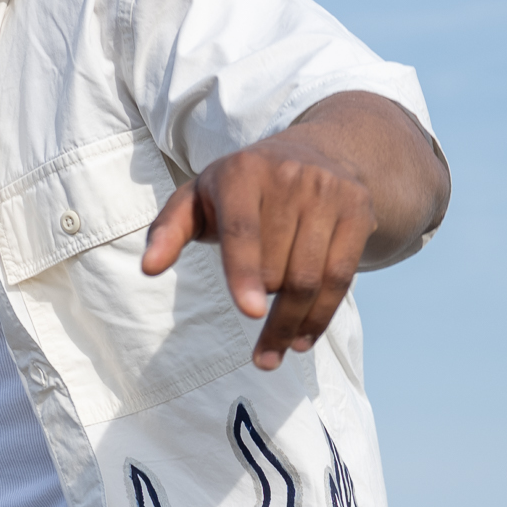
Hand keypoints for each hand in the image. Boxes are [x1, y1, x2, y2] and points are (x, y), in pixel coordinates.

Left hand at [141, 130, 379, 370]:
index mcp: (242, 171)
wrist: (316, 151)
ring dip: (289, 325)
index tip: (249, 313)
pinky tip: (302, 340)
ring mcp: (329, 191)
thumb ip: (168, 230)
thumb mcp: (198, 197)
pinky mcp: (358, 209)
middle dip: (262, 300)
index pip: (243, 231)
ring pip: (311, 278)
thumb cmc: (242, 188)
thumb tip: (149, 268)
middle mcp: (289, 175)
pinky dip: (320, 317)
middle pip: (278, 265)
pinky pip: (342, 278)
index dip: (244, 272)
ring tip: (271, 355)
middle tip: (250, 316)